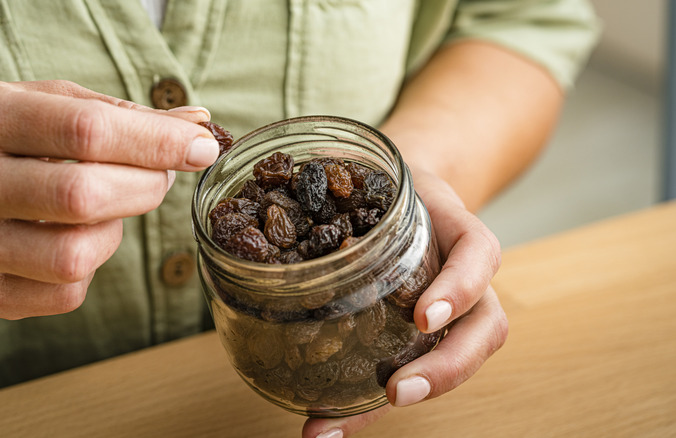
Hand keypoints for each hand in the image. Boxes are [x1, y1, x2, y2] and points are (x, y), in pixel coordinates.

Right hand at [0, 80, 218, 318]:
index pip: (86, 132)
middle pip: (84, 198)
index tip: (201, 147)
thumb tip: (197, 128)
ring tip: (103, 208)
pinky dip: (91, 267)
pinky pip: (67, 293)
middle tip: (158, 176)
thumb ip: (121, 114)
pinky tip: (72, 238)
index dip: (156, 142)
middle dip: (146, 187)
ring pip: (77, 257)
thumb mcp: (46, 102)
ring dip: (115, 232)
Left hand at [301, 170, 507, 437]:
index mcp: (459, 232)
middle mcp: (464, 279)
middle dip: (445, 368)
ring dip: (403, 400)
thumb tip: (245, 153)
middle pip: (483, 331)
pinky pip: (406, 372)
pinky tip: (323, 425)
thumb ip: (335, 159)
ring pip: (451, 363)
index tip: (422, 314)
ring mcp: (450, 311)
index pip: (478, 258)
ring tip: (334, 428)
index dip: (458, 289)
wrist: (413, 189)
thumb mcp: (379, 160)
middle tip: (397, 391)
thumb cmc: (393, 177)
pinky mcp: (417, 335)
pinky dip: (366, 407)